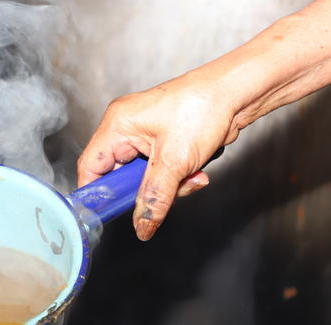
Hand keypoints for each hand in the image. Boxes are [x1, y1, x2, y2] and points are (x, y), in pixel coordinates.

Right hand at [77, 71, 239, 240]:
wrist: (238, 93)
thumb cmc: (203, 107)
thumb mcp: (174, 162)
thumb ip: (154, 199)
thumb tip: (142, 226)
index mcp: (117, 124)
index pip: (91, 167)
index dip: (97, 193)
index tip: (108, 213)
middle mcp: (128, 128)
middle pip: (120, 177)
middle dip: (146, 190)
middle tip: (163, 194)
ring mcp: (147, 135)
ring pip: (145, 179)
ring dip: (168, 186)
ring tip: (190, 176)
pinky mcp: (165, 142)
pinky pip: (162, 172)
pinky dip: (179, 178)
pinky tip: (196, 170)